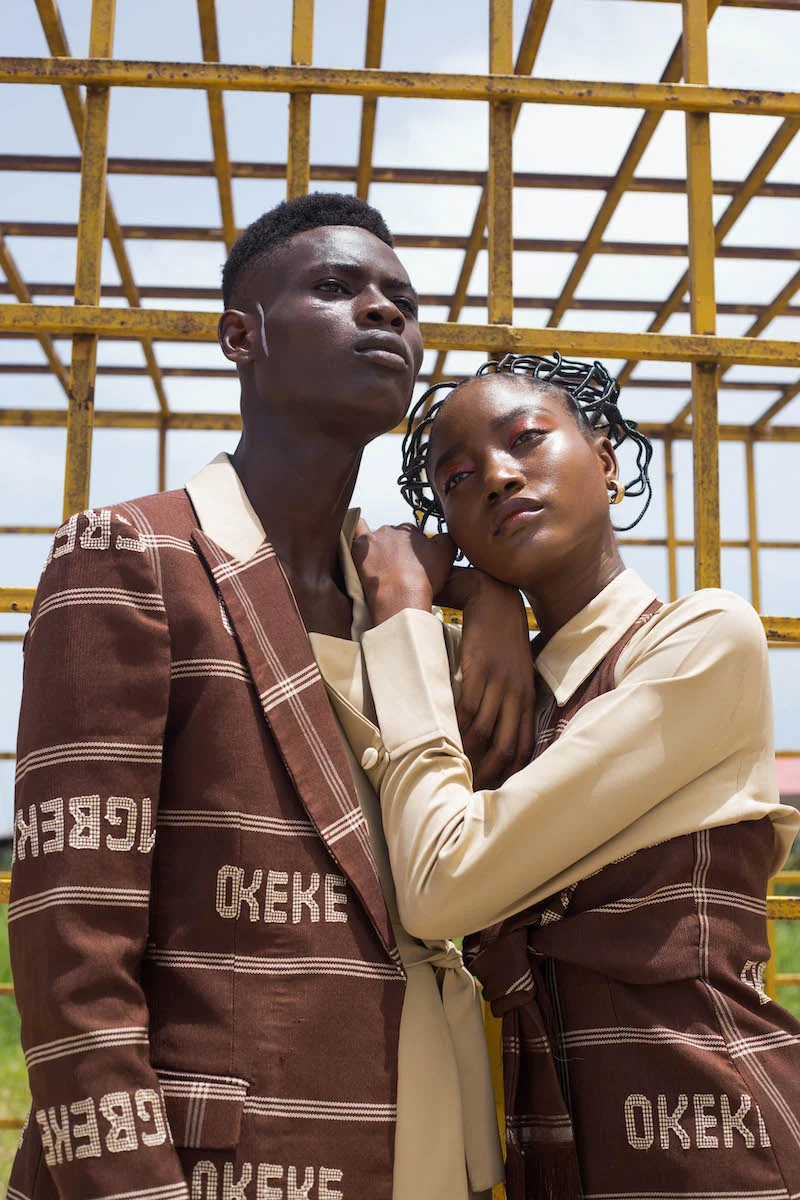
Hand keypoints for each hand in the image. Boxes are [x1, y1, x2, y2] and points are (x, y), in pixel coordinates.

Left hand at [352, 519, 455, 625]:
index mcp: (411, 529)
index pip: (411, 535)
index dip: (412, 550)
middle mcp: (391, 529)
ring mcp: (373, 537)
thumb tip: (442, 535)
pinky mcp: (358, 548)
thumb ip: (446, 538)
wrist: (401, 597)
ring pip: (373, 537)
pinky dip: (354, 535)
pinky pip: (353, 532)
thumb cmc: (424, 579)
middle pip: (391, 536)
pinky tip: (357, 544)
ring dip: (376, 547)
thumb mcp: (447, 555)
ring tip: (379, 566)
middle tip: (396, 569)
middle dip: (394, 549)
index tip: (412, 564)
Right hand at [456, 573, 534, 789]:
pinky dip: (457, 726)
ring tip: (454, 767)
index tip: (495, 789)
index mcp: (527, 698)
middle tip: (471, 787)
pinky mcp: (479, 670)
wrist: (496, 602)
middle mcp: (516, 694)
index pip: (524, 744)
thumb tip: (495, 727)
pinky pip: (468, 706)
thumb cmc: (503, 641)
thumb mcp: (516, 672)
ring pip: (485, 729)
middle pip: (507, 744)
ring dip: (469, 752)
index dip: (511, 771)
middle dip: (490, 771)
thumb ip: (510, 699)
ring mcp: (499, 683)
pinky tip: (446, 736)